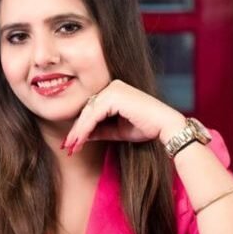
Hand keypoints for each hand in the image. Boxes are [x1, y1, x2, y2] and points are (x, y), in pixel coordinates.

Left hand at [61, 79, 185, 154]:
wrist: (165, 126)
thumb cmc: (147, 127)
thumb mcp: (117, 130)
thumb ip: (100, 130)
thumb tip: (83, 135)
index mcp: (114, 91)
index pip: (92, 110)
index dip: (81, 127)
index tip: (72, 143)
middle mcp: (112, 86)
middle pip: (87, 110)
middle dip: (76, 131)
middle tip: (67, 147)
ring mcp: (112, 89)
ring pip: (88, 113)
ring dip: (78, 132)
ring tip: (71, 148)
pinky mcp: (113, 95)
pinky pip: (93, 115)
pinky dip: (84, 129)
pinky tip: (79, 142)